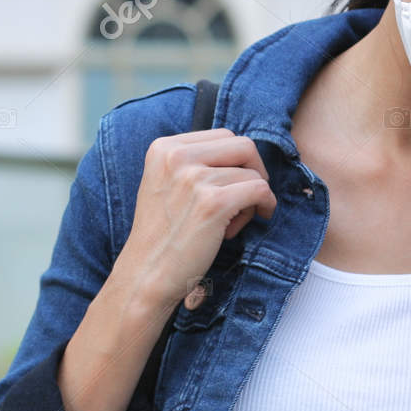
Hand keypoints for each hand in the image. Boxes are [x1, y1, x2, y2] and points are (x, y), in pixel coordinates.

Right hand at [120, 128, 277, 308]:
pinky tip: (251, 221)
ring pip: (253, 173)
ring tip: (230, 222)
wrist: (146, 274)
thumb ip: (193, 162)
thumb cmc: (163, 234)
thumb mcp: (166, 183)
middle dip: (253, 171)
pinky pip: (260, 190)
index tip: (230, 185)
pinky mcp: (213, 203)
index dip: (235, 161)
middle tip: (243, 200)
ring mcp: (194, 178)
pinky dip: (264, 205)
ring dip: (251, 198)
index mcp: (163, 148)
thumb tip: (244, 152)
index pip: (223, 135)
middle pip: (243, 145)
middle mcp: (176, 156)